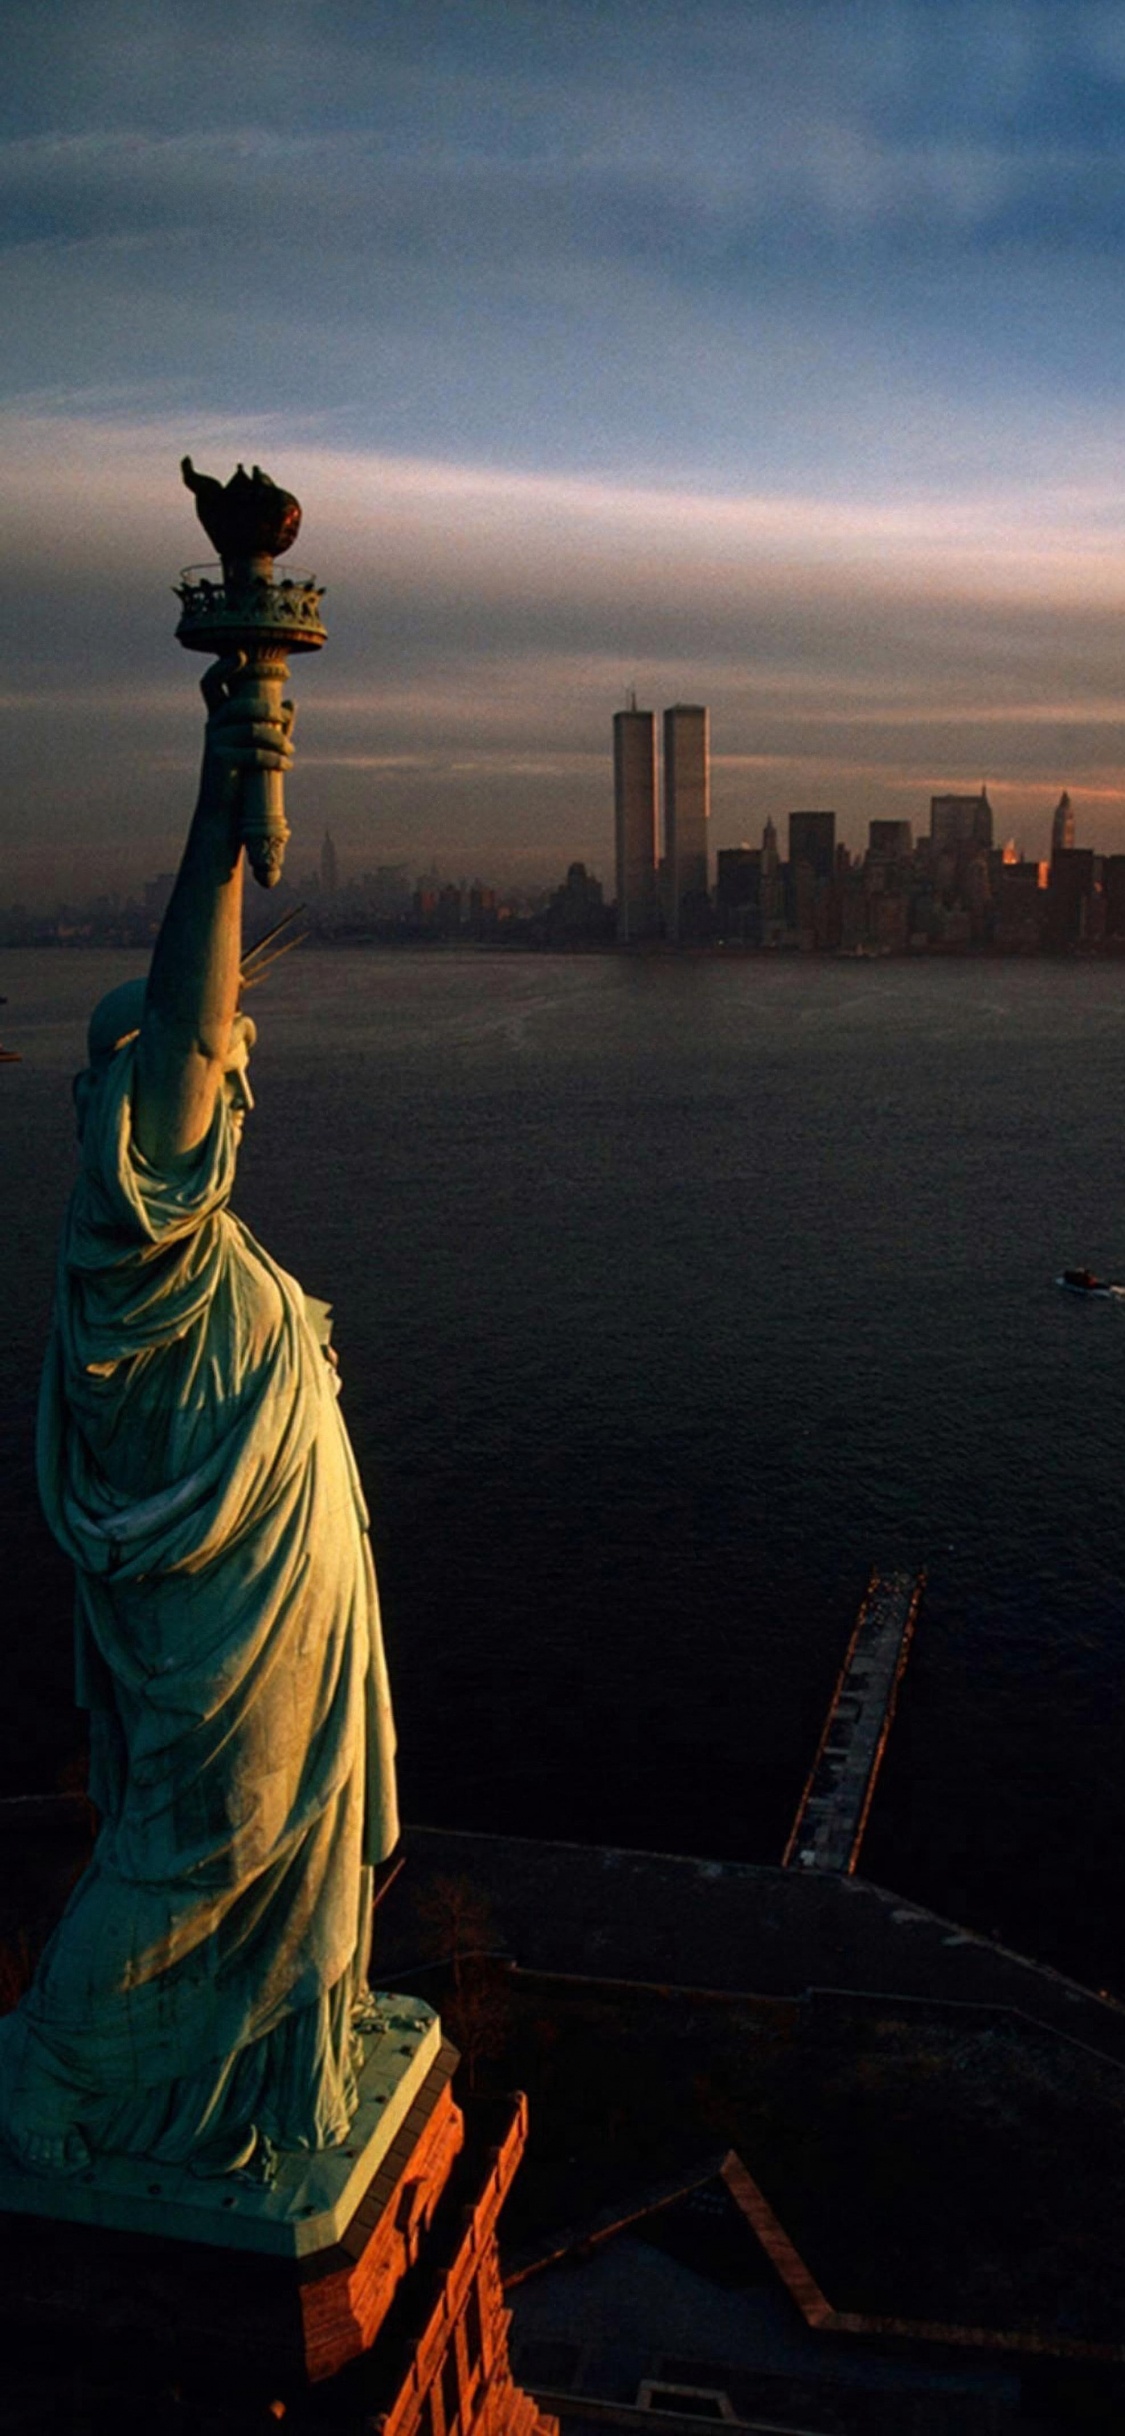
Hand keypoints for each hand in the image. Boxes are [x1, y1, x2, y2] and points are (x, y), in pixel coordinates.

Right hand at [199, 656, 294, 806]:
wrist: (225, 813)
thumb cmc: (242, 777)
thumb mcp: (257, 746)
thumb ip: (272, 724)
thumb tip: (291, 702)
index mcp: (219, 717)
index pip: (211, 683)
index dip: (222, 666)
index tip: (240, 655)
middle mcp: (213, 725)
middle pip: (241, 704)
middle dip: (267, 710)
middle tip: (284, 720)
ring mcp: (214, 742)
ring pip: (254, 730)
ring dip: (278, 739)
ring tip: (291, 752)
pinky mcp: (220, 760)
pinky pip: (254, 753)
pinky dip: (275, 759)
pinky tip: (286, 766)